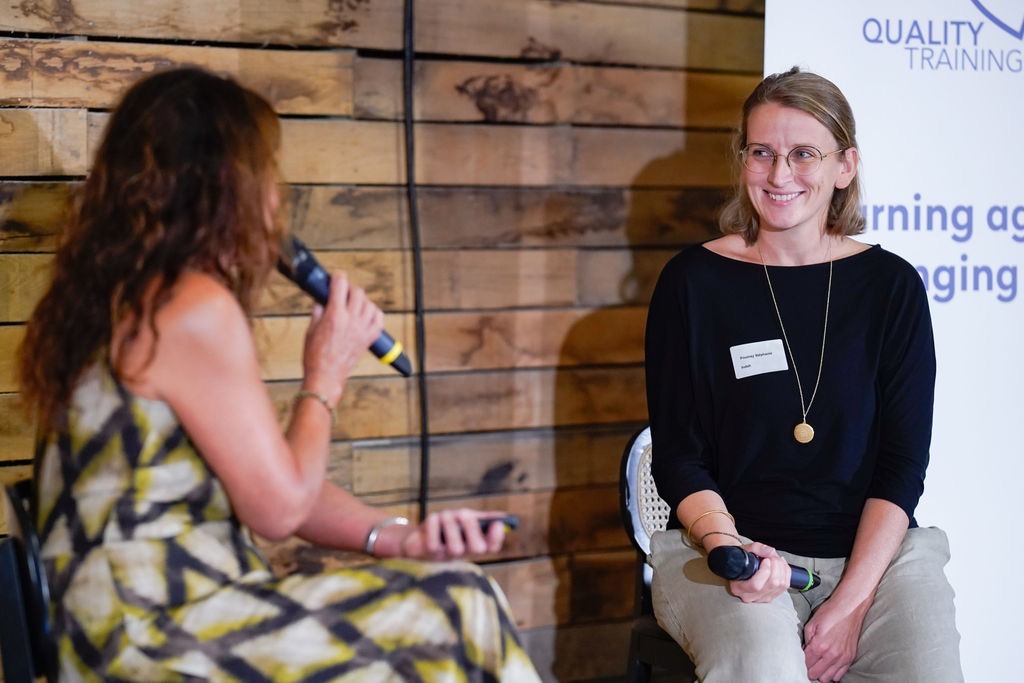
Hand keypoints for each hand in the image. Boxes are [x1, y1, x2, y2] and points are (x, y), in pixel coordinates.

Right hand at [301, 271, 383, 400]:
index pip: (340, 285)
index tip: (335, 276)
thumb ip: (318, 312)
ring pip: (370, 304)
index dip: (338, 277)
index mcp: (335, 315)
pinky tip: (367, 315)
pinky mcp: (368, 339)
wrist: (326, 376)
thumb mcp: (311, 330)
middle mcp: (351, 320)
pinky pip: (379, 320)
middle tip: (344, 291)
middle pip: (358, 292)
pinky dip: (375, 314)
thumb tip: (322, 301)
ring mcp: (362, 330)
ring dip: (362, 300)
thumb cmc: (315, 356)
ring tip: (354, 304)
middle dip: (350, 288)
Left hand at [399, 509, 509, 559]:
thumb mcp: (464, 522)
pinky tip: (432, 521)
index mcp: (473, 545)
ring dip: (449, 522)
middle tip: (464, 513)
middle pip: (477, 548)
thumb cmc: (445, 530)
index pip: (492, 547)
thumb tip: (504, 517)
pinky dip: (433, 523)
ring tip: (445, 515)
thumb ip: (483, 519)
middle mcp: (463, 555)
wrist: (417, 538)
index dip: (496, 538)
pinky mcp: (429, 555)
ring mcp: (446, 557)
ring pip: (455, 545)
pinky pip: (435, 539)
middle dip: (471, 527)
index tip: (497, 524)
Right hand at [727, 542, 791, 602]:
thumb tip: (770, 552)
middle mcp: (750, 596)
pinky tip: (781, 564)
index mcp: (738, 587)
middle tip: (771, 556)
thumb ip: (756, 548)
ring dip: (782, 568)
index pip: (756, 585)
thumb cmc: (739, 560)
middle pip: (772, 584)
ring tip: (775, 559)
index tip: (766, 560)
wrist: (739, 567)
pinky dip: (786, 572)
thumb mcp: (743, 550)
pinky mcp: (772, 596)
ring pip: (781, 584)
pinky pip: (786, 585)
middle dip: (776, 565)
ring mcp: (762, 598)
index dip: (765, 571)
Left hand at [802, 594, 870, 681]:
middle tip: (809, 664)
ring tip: (819, 666)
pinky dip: (833, 673)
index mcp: (819, 645)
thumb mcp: (811, 623)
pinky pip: (840, 674)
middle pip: (817, 674)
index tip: (802, 660)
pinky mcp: (850, 657)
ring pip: (828, 678)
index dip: (802, 663)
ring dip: (822, 674)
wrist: (849, 608)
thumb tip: (804, 651)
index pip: (807, 664)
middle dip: (811, 670)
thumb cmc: (830, 613)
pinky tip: (829, 667)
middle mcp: (831, 654)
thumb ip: (806, 640)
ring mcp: (842, 657)